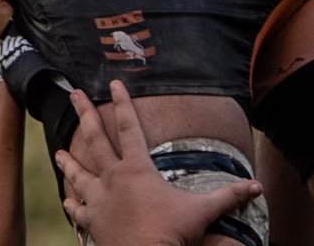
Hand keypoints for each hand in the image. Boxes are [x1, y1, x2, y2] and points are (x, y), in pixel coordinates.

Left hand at [55, 82, 261, 245]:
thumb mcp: (201, 212)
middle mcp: (112, 179)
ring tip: (57, 151)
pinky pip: (78, 211)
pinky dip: (71, 205)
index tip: (113, 82)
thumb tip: (257, 186)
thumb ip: (228, 196)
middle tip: (72, 94)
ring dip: (68, 161)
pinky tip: (66, 201)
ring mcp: (98, 200)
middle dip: (84, 114)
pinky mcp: (92, 222)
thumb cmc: (171, 234)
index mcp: (137, 169)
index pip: (129, 127)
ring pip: (78, 173)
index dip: (122, 102)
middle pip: (95, 138)